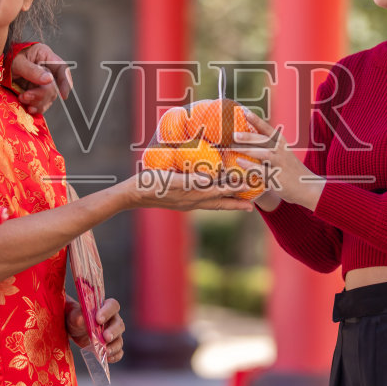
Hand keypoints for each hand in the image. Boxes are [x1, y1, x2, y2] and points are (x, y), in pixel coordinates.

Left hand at [11, 42, 72, 115]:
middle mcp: (47, 70)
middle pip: (54, 86)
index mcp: (46, 57)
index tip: (63, 95)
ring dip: (38, 102)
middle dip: (42, 94)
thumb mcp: (18, 62)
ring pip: (49, 97)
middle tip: (26, 96)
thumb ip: (32, 71)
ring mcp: (42, 82)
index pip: (62, 69)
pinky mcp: (36, 92)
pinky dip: (36, 107)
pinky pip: (42, 103)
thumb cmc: (7, 58)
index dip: (66, 82)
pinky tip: (29, 108)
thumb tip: (49, 79)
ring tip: (23, 99)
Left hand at [66, 294, 124, 362]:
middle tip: (105, 337)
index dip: (108, 312)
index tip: (98, 319)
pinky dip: (115, 356)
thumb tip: (82, 319)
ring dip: (114, 346)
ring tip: (105, 351)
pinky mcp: (111, 347)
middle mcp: (113, 320)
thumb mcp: (73, 316)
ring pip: (119, 340)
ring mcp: (114, 335)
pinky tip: (107, 358)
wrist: (74, 331)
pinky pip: (118, 352)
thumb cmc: (75, 318)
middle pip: (119, 325)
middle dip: (113, 332)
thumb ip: (78, 316)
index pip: (113, 306)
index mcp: (106, 308)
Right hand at [124, 168, 254, 211]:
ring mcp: (187, 202)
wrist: (133, 194)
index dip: (235, 190)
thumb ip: (188, 180)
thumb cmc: (150, 184)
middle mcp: (193, 202)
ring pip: (212, 203)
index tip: (250, 188)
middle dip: (236, 204)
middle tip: (253, 206)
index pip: (219, 192)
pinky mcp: (181, 200)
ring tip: (239, 201)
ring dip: (226, 202)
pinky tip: (213, 192)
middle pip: (219, 203)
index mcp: (192, 196)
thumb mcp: (169, 179)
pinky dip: (213, 197)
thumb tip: (207, 180)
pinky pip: (202, 199)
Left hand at [231, 110, 320, 210]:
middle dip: (248, 136)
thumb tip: (248, 138)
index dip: (256, 120)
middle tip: (233, 133)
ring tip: (232, 146)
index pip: (267, 129)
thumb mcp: (282, 154)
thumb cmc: (290, 169)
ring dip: (247, 149)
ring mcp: (279, 163)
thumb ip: (268, 146)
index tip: (244, 111)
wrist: (307, 187)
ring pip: (262, 153)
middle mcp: (281, 151)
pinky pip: (261, 170)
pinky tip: (239, 162)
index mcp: (281, 143)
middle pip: (263, 140)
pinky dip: (250, 166)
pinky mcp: (276, 177)